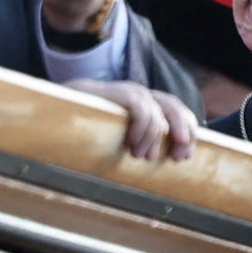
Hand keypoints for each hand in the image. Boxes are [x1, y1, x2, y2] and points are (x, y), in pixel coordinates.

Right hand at [67, 79, 196, 161]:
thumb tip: (162, 160)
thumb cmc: (95, 127)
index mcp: (150, 104)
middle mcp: (145, 95)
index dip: (187, 133)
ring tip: (141, 155)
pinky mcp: (120, 92)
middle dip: (182, 133)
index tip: (184, 156)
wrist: (64, 107)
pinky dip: (142, 128)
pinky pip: (141, 109)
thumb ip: (144, 142)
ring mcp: (133, 92)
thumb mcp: (125, 136)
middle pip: (175, 108)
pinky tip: (132, 142)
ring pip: (157, 114)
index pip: (179, 112)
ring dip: (153, 139)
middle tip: (178, 157)